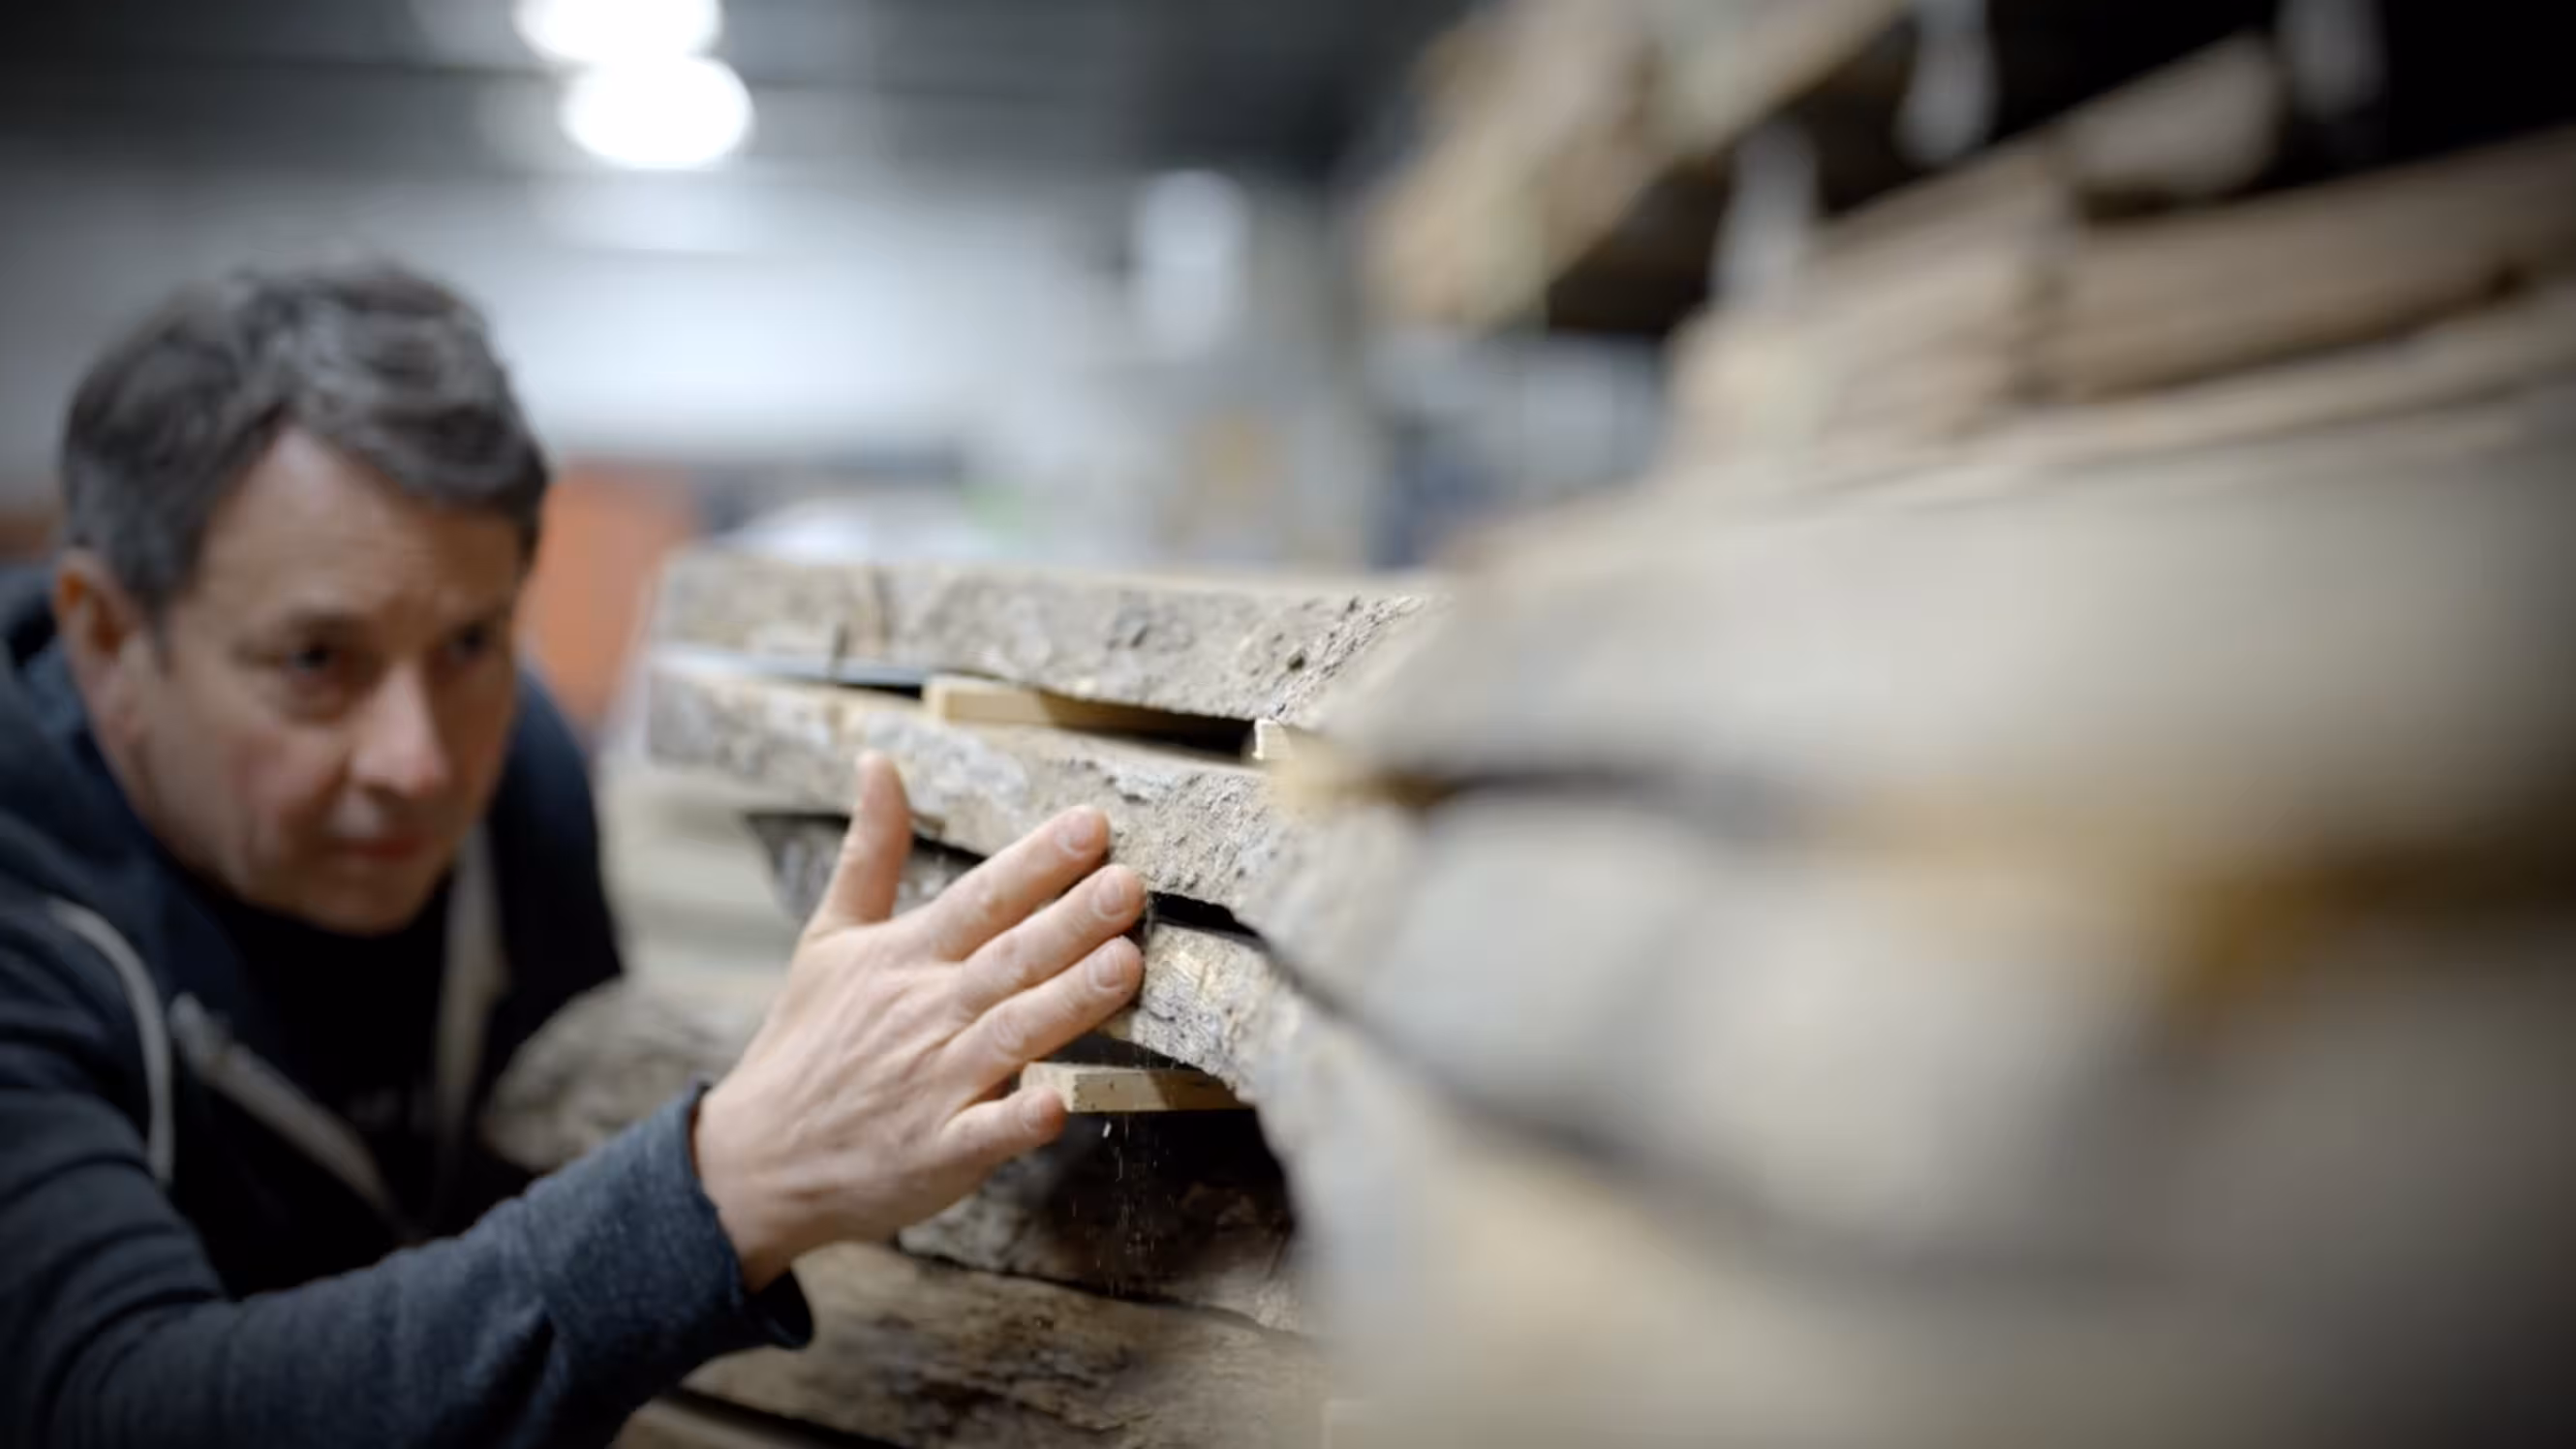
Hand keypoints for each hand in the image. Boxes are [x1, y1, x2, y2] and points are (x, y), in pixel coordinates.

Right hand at [691, 752, 1144, 1288]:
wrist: (756, 1161)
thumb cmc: (807, 1044)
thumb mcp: (828, 938)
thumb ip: (871, 853)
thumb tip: (879, 763)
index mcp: (904, 958)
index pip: (980, 898)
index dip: (1036, 862)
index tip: (1091, 825)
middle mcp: (924, 1014)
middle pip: (1008, 958)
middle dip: (1071, 921)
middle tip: (1130, 884)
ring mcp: (932, 1085)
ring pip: (1012, 1034)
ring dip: (1068, 1001)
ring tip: (1125, 965)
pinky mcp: (936, 1153)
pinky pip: (984, 1134)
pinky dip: (1019, 1119)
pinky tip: (1060, 1103)